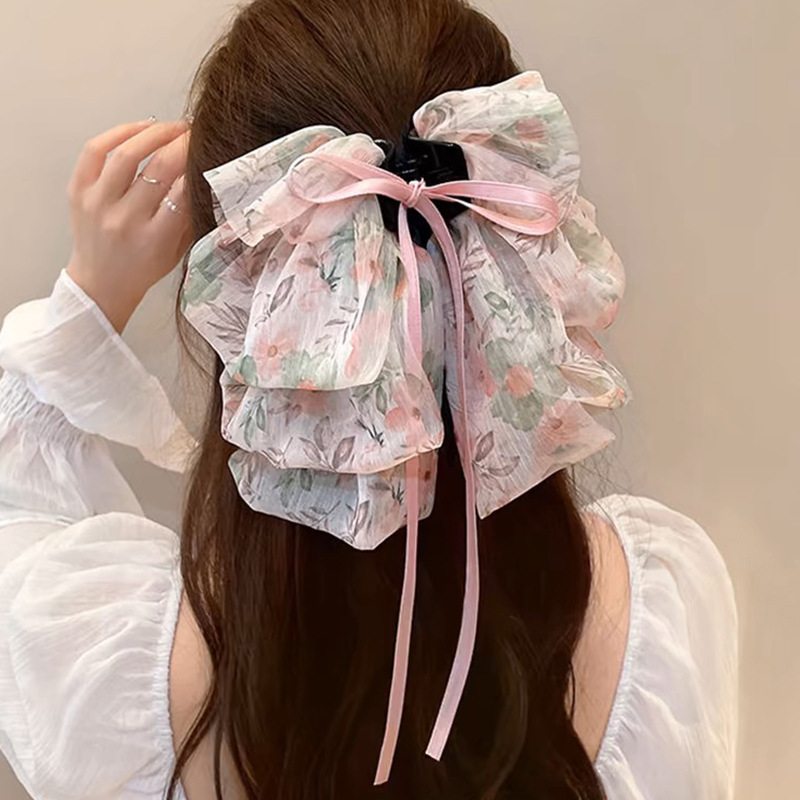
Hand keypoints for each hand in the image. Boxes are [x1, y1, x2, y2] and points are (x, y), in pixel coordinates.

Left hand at [66, 119, 192, 332]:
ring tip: (170, 128)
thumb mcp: (177, 251)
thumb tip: (205, 176)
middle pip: (159, 168)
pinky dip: (119, 133)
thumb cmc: (143, 268)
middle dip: (181, 143)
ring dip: (154, 133)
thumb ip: (190, 217)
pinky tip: (139, 129)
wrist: (101, 284)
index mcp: (153, 239)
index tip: (209, 151)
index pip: (182, 192)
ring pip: (127, 154)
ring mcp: (97, 204)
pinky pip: (95, 150)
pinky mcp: (78, 191)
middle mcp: (124, 220)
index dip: (198, 165)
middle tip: (194, 133)